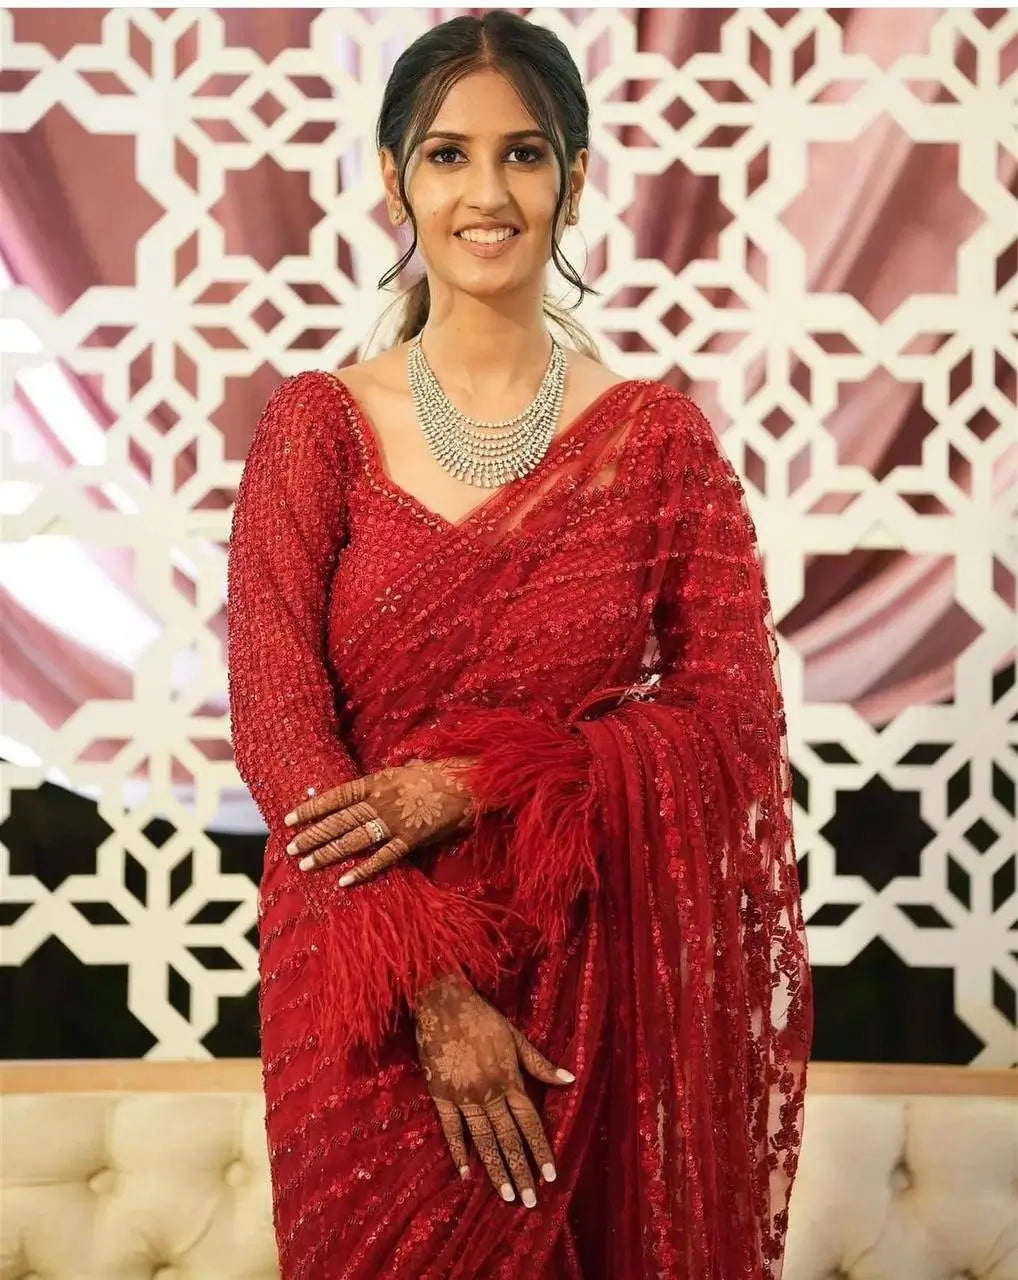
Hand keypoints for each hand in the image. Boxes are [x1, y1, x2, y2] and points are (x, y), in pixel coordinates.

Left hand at [283, 757, 477, 886]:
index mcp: (378, 782)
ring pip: (354, 839)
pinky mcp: (412, 840)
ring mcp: (395, 822)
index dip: (312, 807)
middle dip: (313, 834)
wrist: (470, 783)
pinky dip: (363, 870)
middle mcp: (381, 802)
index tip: (289, 819)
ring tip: (306, 865)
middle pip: (339, 820)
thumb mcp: (406, 770)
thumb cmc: (440, 774)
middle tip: (291, 848)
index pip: (337, 796)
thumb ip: (384, 783)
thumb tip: (366, 790)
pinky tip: (344, 881)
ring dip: (328, 853)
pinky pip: (383, 858)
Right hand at [414, 974, 574, 1207]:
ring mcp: (463, 1096)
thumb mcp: (515, 1037)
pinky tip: (466, 1173)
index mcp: (508, 1079)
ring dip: (495, 1169)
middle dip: (521, 1170)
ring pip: (482, 1140)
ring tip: (506, 1195)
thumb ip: (539, 1063)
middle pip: (508, 1138)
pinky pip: (450, 1128)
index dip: (541, 1149)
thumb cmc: (482, 1018)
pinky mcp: (440, 1094)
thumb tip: (570, 1079)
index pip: (530, 1122)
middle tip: (530, 1200)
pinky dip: (457, 1151)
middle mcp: (488, 1092)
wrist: (442, 1003)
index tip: (550, 1175)